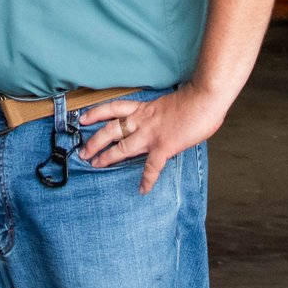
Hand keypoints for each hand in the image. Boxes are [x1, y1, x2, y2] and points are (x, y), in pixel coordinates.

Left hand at [76, 86, 230, 193]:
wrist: (204, 98)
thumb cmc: (194, 98)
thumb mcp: (169, 103)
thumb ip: (161, 114)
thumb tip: (163, 122)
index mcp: (144, 109)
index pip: (114, 109)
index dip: (96, 113)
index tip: (82, 119)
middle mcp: (143, 121)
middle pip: (111, 130)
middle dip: (94, 141)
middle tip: (83, 152)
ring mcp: (151, 134)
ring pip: (122, 147)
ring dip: (107, 157)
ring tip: (95, 165)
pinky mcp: (163, 147)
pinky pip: (151, 167)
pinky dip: (147, 180)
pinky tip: (142, 189)